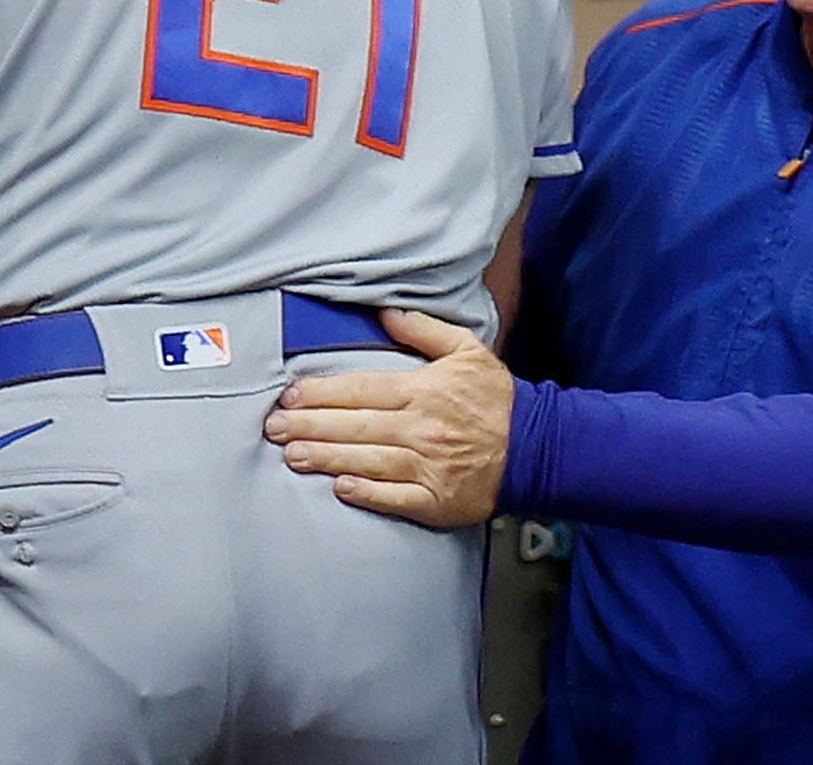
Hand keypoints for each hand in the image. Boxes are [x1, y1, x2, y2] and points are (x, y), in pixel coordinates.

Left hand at [264, 309, 513, 528]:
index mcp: (424, 390)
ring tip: (291, 455)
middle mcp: (422, 428)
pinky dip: (366, 493)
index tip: (290, 394)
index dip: (321, 392)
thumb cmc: (497, 399)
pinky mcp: (436, 500)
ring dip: (325, 458)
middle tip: (274, 427)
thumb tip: (384, 313)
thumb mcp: (467, 350)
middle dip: (309, 425)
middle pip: (354, 425)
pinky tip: (338, 488)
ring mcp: (428, 466)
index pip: (361, 389)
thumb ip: (424, 329)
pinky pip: (395, 498)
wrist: (538, 447)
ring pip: (366, 461)